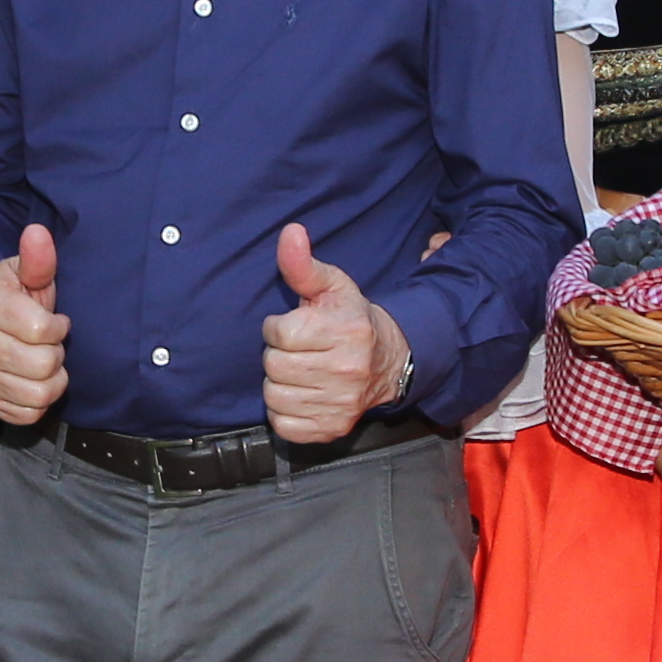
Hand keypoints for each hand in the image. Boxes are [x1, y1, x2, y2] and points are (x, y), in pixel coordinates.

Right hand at [0, 224, 71, 424]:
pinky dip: (38, 402)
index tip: (55, 321)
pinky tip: (34, 382)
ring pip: (39, 394)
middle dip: (56, 354)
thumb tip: (38, 233)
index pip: (44, 331)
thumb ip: (37, 259)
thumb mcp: (22, 273)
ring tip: (44, 363)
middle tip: (49, 345)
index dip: (59, 327)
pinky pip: (27, 415)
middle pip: (45, 366)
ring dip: (52, 380)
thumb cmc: (6, 296)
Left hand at [260, 225, 409, 442]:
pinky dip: (285, 411)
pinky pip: (283, 424)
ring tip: (301, 371)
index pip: (278, 334)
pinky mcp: (332, 429)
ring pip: (274, 395)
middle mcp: (346, 370)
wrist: (387, 362)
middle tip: (300, 350)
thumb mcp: (332, 286)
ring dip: (280, 383)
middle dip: (279, 355)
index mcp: (345, 331)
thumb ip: (303, 264)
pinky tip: (302, 394)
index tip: (294, 327)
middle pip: (274, 365)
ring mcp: (340, 404)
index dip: (278, 328)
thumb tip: (290, 232)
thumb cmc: (351, 320)